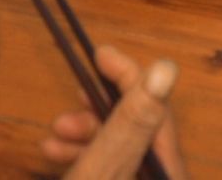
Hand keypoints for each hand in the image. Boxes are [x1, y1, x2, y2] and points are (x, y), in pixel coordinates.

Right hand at [44, 45, 187, 179]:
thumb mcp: (103, 168)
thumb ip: (131, 121)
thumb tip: (166, 68)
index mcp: (168, 169)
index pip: (155, 104)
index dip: (127, 74)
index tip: (100, 53)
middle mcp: (163, 175)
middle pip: (137, 124)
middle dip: (97, 112)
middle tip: (72, 103)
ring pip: (120, 145)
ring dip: (85, 135)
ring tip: (53, 139)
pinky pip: (113, 164)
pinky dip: (87, 155)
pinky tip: (57, 153)